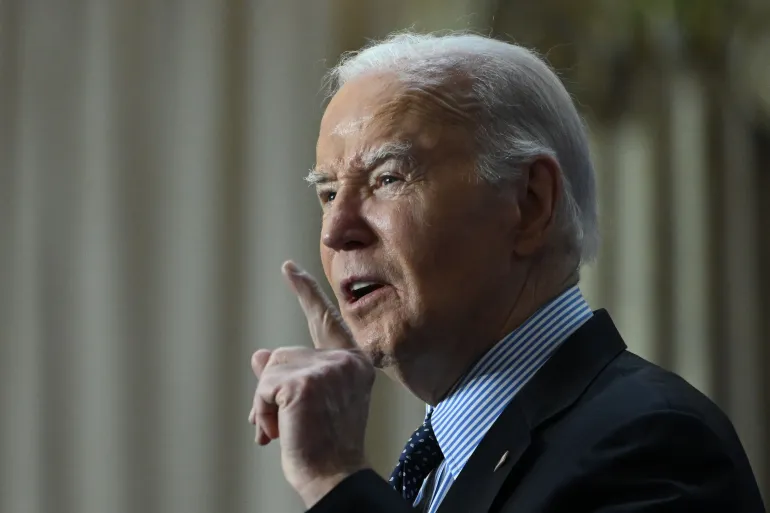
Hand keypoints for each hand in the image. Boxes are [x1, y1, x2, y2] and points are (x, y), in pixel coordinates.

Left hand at [249, 261, 375, 506]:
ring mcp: (328, 369)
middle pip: (284, 356)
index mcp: (354, 364)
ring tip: (283, 430)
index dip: (305, 292)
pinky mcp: (306, 383)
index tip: (288, 268)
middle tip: (281, 426)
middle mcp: (346, 361)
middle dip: (272, 390)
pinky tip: (279, 431)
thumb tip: (259, 354)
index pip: (325, 320)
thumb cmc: (323, 444)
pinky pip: (264, 388)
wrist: (332, 476)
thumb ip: (292, 374)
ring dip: (266, 405)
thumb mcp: (309, 403)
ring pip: (270, 370)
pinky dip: (262, 412)